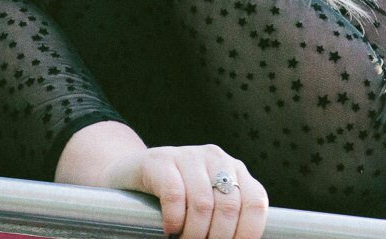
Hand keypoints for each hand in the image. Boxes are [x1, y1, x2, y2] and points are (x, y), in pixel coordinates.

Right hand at [104, 144, 266, 238]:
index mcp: (234, 170)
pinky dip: (174, 220)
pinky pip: (174, 194)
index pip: (255, 202)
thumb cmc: (174, 199)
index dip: (248, 233)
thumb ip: (225, 220)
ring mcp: (187, 155)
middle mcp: (215, 158)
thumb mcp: (206, 205)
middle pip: (229, 207)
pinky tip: (169, 229)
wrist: (130, 175)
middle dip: (217, 238)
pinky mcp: (159, 159)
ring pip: (202, 203)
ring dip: (194, 234)